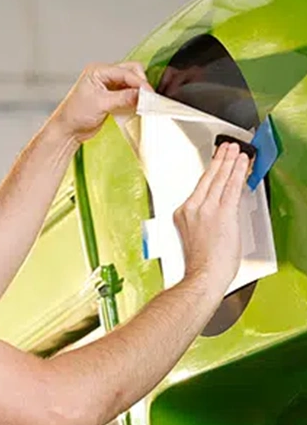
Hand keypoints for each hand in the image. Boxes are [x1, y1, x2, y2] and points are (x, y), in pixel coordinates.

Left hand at [51, 62, 151, 143]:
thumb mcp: (101, 105)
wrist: (68, 131)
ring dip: (138, 92)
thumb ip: (122, 98)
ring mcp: (108, 86)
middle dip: (140, 84)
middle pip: (131, 72)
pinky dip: (134, 100)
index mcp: (98, 71)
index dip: (139, 82)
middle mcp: (104, 75)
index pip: (125, 71)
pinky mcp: (111, 97)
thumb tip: (141, 95)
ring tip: (144, 104)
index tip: (149, 94)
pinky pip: (128, 94)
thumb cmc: (75, 116)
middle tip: (148, 98)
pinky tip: (138, 107)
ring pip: (131, 83)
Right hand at [173, 142, 250, 287]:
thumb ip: (200, 222)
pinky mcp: (222, 213)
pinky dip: (238, 172)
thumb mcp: (191, 238)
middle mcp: (192, 208)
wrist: (202, 276)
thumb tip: (216, 213)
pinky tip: (242, 163)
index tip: (215, 163)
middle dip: (219, 160)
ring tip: (236, 151)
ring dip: (230, 162)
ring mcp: (207, 210)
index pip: (199, 187)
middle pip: (208, 178)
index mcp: (182, 214)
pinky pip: (231, 187)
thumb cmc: (199, 266)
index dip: (210, 172)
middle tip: (226, 148)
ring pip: (220, 179)